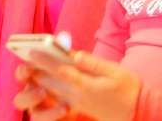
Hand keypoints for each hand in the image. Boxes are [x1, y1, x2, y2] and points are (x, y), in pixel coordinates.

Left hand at [15, 50, 139, 120]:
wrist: (134, 111)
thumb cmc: (128, 88)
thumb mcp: (115, 71)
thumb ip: (93, 64)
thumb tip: (76, 54)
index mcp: (86, 86)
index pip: (61, 71)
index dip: (46, 60)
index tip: (33, 51)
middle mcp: (77, 96)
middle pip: (52, 82)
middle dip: (38, 69)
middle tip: (27, 57)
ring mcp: (77, 103)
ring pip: (54, 90)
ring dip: (42, 79)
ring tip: (33, 67)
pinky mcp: (79, 106)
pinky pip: (60, 96)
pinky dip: (51, 87)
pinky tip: (47, 81)